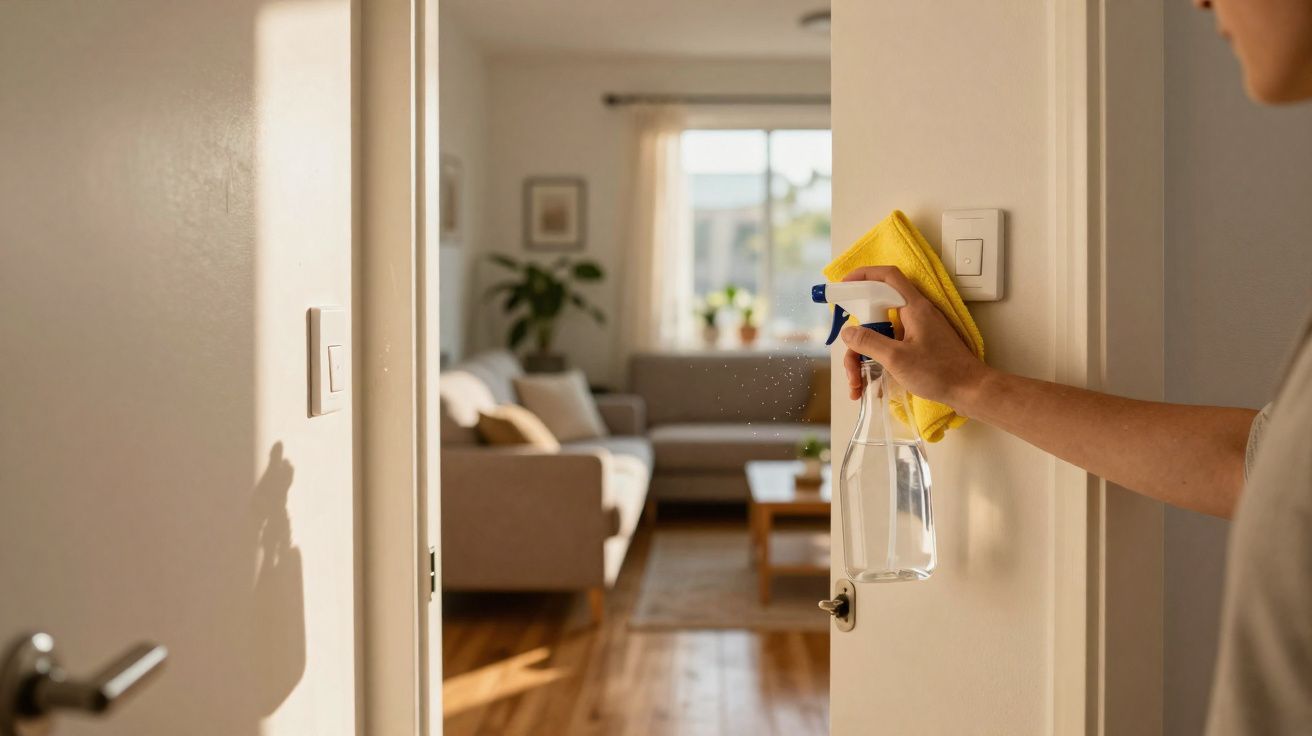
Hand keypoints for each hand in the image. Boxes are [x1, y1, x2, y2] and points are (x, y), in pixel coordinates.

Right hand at [838, 266, 989, 408]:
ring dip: (864, 358)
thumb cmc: (939, 372)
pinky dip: (878, 362)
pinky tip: (873, 385)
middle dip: (857, 339)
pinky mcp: (920, 346)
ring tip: (858, 384)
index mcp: (914, 308)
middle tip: (850, 362)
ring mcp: (918, 330)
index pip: (888, 277)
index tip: (844, 286)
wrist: (970, 390)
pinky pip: (891, 346)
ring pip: (881, 334)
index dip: (864, 275)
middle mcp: (916, 314)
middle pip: (876, 313)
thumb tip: (848, 331)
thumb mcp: (897, 358)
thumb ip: (869, 342)